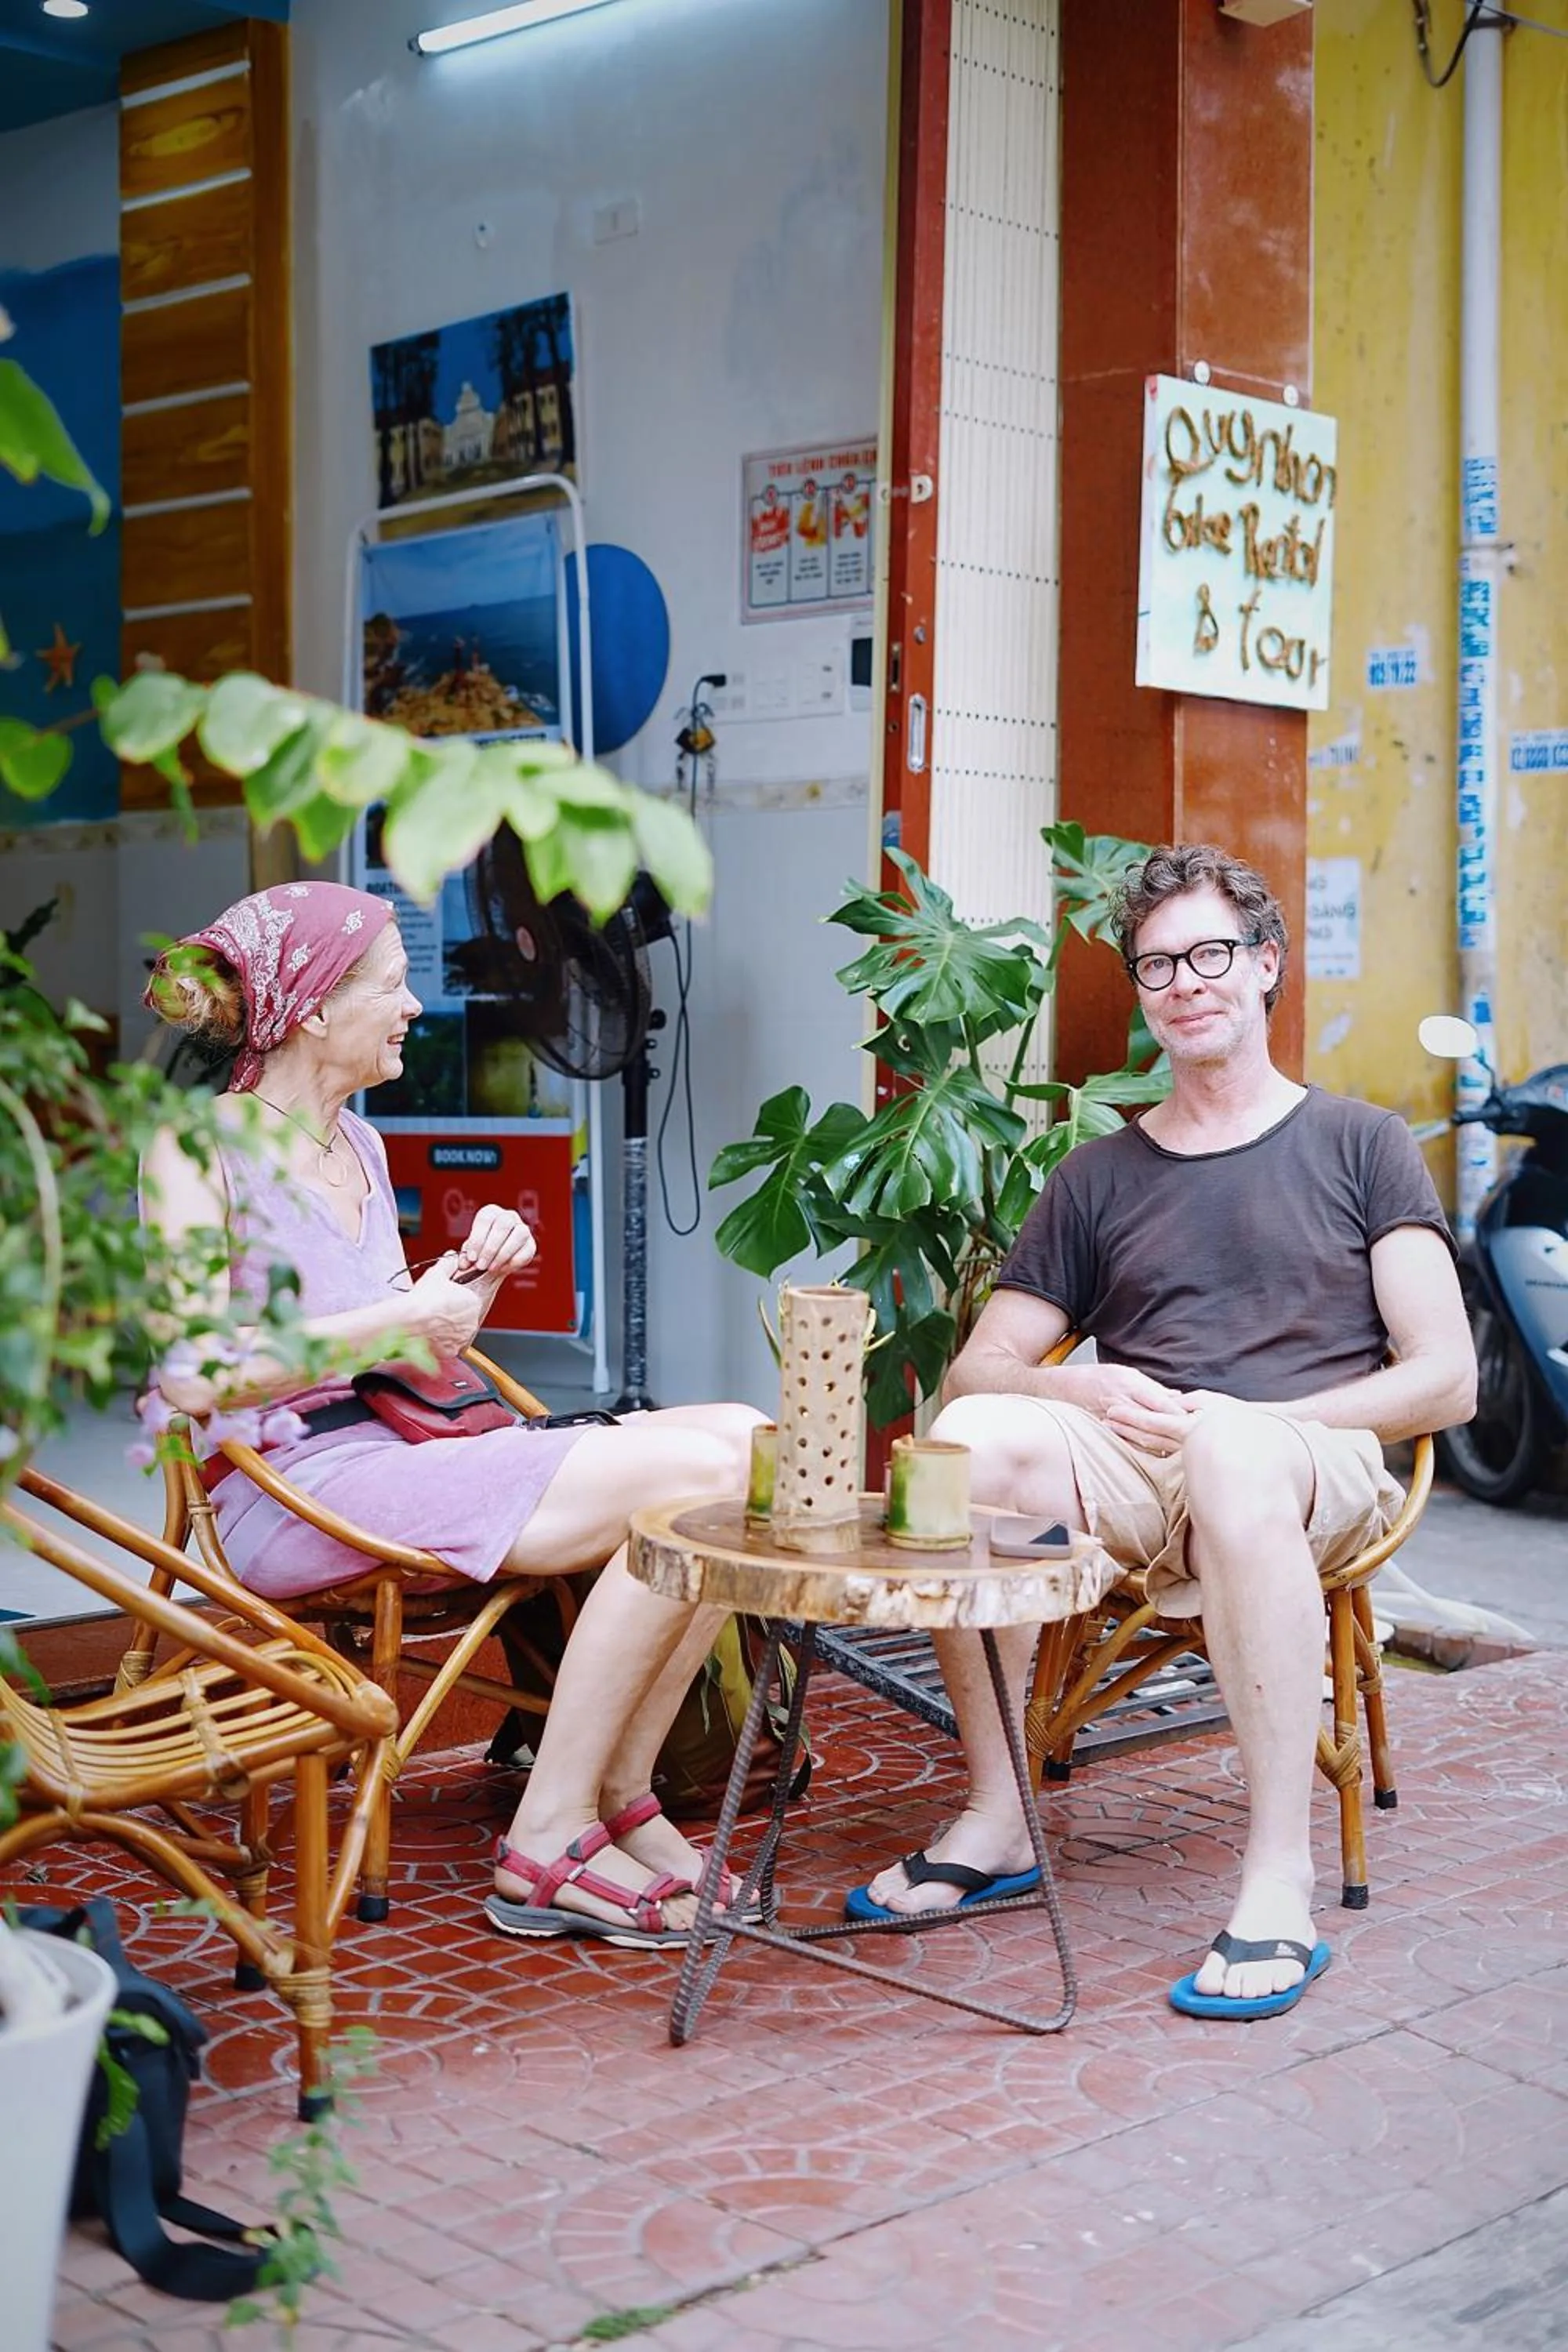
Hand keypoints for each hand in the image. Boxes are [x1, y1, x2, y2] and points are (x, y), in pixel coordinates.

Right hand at [406, 1256, 485, 1354]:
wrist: (408, 1321)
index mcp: (473, 1301)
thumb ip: (448, 1264)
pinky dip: (441, 1342)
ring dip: (448, 1329)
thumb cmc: (422, 1300)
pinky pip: (449, 1346)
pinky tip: (430, 1334)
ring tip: (431, 1323)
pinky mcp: (452, 1351)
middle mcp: (472, 1321)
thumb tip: (452, 1258)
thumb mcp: (436, 1274)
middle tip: (436, 1311)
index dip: (455, 1299)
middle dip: (452, 1315)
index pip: (469, 1300)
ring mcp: (462, 1337)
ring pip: (457, 1333)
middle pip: (464, 1317)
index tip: (443, 1300)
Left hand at [455, 1205, 537, 1286]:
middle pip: (503, 1224)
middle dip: (491, 1248)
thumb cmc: (478, 1255)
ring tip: (492, 1268)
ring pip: (519, 1235)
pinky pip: (527, 1250)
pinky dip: (514, 1262)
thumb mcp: (468, 1253)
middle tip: (481, 1265)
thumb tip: (464, 1262)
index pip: (485, 1219)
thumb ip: (464, 1257)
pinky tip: (503, 1268)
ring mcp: (522, 1229)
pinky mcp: (530, 1244)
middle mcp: (508, 1217)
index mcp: (490, 1213)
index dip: (478, 1239)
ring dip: (503, 1254)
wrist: (490, 1266)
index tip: (472, 1257)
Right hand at [1069, 1363, 1199, 1456]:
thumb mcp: (1127, 1374)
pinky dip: (1147, 1451)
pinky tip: (1161, 1456)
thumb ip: (1154, 1388)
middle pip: (1156, 1423)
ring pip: (1144, 1438)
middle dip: (1177, 1433)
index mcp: (1130, 1386)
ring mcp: (1114, 1421)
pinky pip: (1130, 1446)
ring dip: (1165, 1445)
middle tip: (1199, 1441)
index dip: (1181, 1414)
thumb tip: (1179, 1396)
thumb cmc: (1097, 1378)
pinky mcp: (1107, 1433)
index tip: (1200, 1421)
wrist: (1063, 1388)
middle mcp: (1123, 1403)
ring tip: (1185, 1451)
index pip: (1161, 1402)